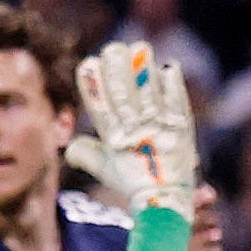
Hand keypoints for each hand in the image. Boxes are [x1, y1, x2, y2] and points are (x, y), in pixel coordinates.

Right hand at [61, 40, 195, 219]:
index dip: (94, 85)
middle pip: (124, 97)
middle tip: (114, 48)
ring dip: (144, 70)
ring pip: (149, 96)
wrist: (165, 203)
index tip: (88, 62)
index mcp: (115, 141)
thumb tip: (67, 145)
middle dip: (117, 70)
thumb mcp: (106, 169)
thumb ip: (87, 153)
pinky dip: (172, 86)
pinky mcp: (182, 132)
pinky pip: (177, 104)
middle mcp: (136, 135)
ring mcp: (160, 132)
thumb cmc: (133, 183)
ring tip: (140, 47)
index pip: (101, 109)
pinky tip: (168, 67)